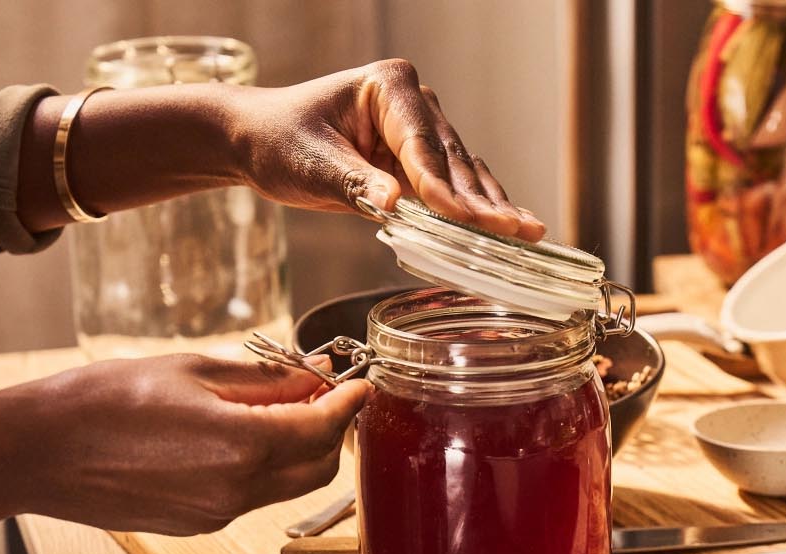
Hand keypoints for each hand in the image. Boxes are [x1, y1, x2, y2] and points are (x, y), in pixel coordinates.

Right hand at [16, 354, 368, 534]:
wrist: (38, 452)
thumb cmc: (102, 401)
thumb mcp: (191, 370)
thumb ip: (261, 381)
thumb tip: (310, 379)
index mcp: (241, 447)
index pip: (323, 429)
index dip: (348, 404)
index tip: (359, 384)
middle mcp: (237, 491)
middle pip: (318, 468)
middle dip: (329, 431)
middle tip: (319, 394)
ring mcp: (217, 515)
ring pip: (287, 485)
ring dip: (296, 450)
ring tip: (274, 408)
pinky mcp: (198, 525)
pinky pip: (250, 496)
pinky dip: (261, 467)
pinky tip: (236, 436)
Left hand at [231, 59, 545, 239]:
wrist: (258, 141)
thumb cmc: (277, 141)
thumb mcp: (309, 164)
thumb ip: (352, 182)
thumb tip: (393, 203)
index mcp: (388, 87)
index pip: (422, 146)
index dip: (443, 189)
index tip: (466, 220)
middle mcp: (413, 103)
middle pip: (452, 161)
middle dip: (481, 201)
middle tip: (516, 231)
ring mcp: (419, 132)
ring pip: (462, 175)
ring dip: (490, 207)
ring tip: (527, 234)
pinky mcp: (416, 161)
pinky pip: (451, 188)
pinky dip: (475, 212)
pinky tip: (506, 231)